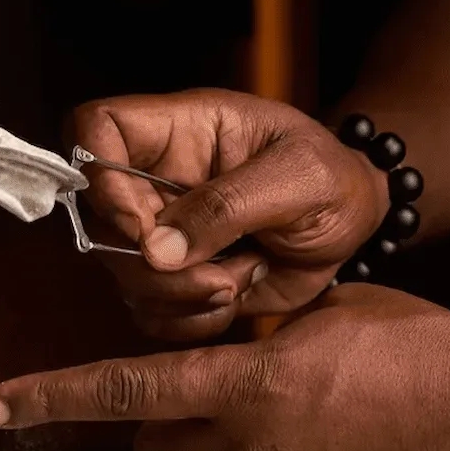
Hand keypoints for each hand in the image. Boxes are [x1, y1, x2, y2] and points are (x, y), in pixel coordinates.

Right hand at [68, 88, 388, 340]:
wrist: (354, 225)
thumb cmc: (333, 180)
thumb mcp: (299, 176)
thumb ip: (227, 206)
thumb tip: (153, 249)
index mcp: (179, 131)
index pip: (95, 129)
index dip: (99, 178)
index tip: (141, 225)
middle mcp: (156, 180)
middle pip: (100, 224)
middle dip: (155, 267)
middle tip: (218, 276)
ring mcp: (161, 234)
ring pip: (124, 278)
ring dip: (180, 297)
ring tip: (241, 280)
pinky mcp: (175, 280)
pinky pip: (152, 314)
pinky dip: (191, 321)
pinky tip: (236, 298)